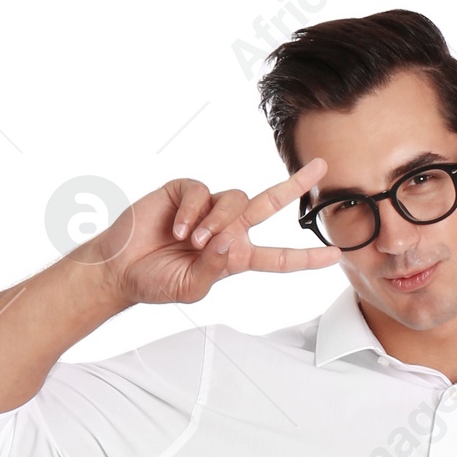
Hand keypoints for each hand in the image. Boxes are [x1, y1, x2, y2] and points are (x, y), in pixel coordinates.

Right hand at [84, 161, 342, 307]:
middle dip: (294, 185)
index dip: (305, 258)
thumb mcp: (191, 288)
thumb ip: (215, 269)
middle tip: (319, 168)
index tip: (336, 255)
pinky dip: (192, 212)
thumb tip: (232, 241)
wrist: (120, 267)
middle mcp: (227, 229)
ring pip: (234, 201)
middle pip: (269, 204)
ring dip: (217, 222)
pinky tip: (177, 228)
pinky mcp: (186, 191)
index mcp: (235, 257)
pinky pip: (202, 192)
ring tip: (192, 243)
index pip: (277, 257)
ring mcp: (208, 208)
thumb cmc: (156, 282)